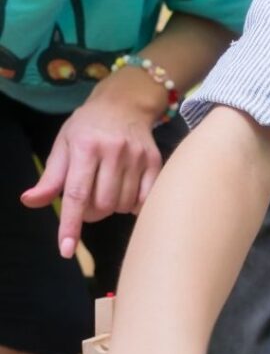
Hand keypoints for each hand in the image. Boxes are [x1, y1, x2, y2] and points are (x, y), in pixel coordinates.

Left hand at [20, 69, 166, 257]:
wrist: (125, 104)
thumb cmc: (88, 127)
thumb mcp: (64, 146)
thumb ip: (51, 178)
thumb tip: (30, 201)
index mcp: (85, 147)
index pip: (75, 193)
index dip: (70, 224)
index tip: (66, 249)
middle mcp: (113, 152)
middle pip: (101, 204)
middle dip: (91, 211)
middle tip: (88, 200)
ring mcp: (137, 157)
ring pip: (122, 205)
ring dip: (112, 207)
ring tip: (108, 191)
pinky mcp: (155, 163)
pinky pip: (144, 200)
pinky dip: (133, 205)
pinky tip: (127, 193)